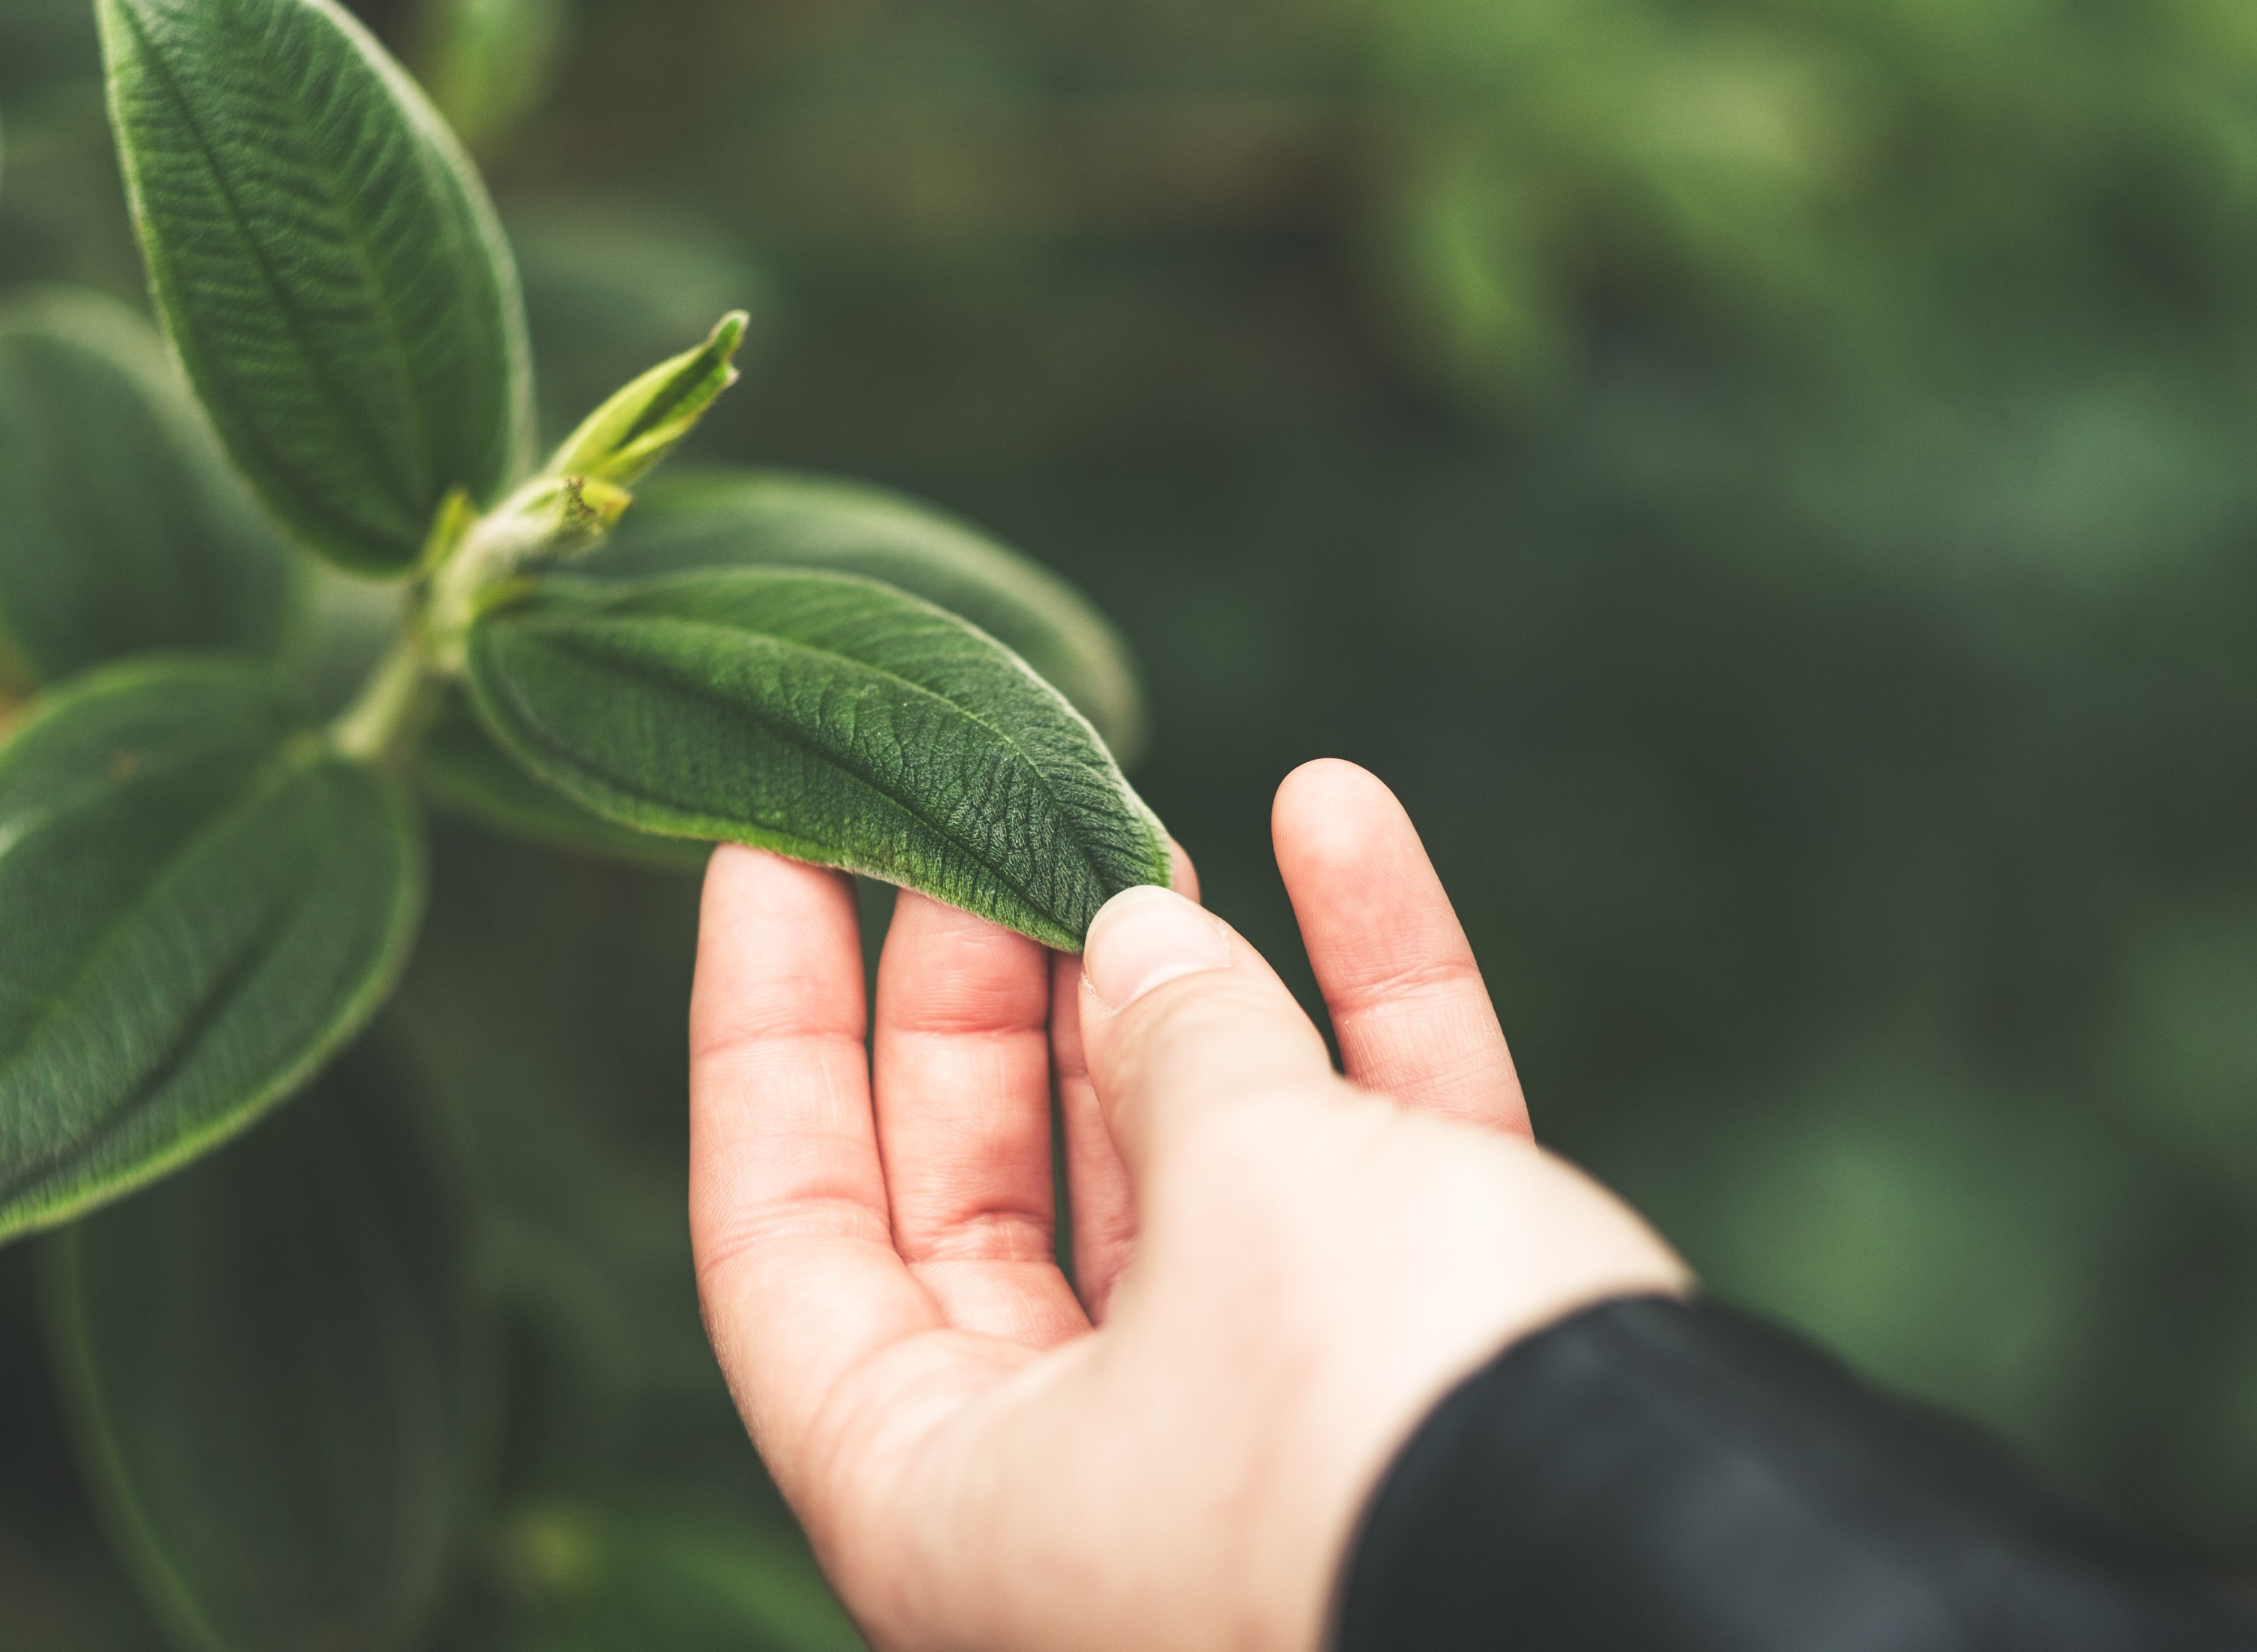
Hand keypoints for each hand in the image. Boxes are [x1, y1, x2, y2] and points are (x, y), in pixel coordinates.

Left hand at [688, 759, 1685, 1651]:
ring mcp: (1256, 1438)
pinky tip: (1339, 820)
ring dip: (1178, 986)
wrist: (1706, 1595)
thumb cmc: (1387, 1433)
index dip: (763, 1032)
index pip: (784, 1234)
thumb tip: (1149, 938)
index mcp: (946, 1496)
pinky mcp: (1416, 1385)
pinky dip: (1357, 1009)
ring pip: (1181, 1173)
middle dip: (986, 997)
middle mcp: (1081, 1486)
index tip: (767, 854)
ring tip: (1146, 816)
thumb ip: (1176, 1051)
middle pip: (977, 1196)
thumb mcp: (1246, 1198)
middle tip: (979, 827)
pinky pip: (1357, 1172)